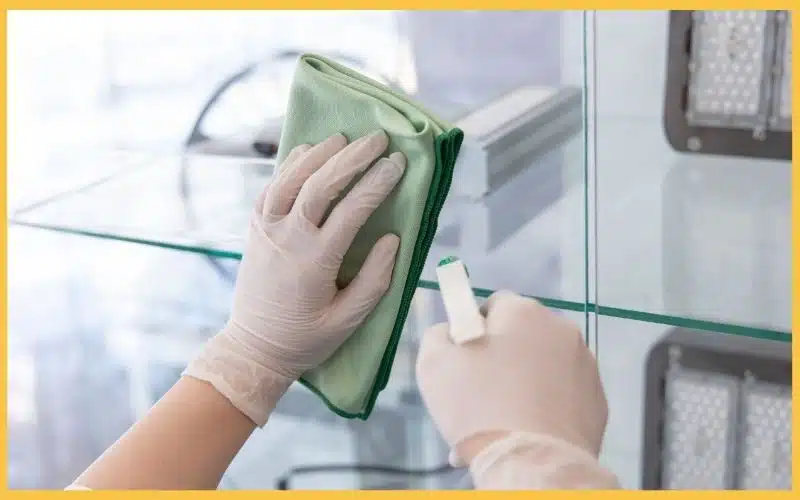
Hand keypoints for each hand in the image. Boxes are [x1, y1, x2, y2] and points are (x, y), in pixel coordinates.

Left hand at [185, 130, 405, 425]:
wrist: (253, 346)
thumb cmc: (307, 337)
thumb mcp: (348, 320)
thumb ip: (374, 280)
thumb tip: (393, 239)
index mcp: (314, 260)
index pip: (351, 210)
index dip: (377, 183)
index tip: (398, 163)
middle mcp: (287, 237)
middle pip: (320, 184)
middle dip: (352, 157)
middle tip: (378, 138)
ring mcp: (266, 228)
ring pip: (291, 178)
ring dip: (319, 153)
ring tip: (346, 137)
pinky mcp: (254, 227)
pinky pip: (272, 186)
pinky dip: (290, 164)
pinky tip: (309, 151)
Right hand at [416, 290, 608, 464]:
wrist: (531, 463)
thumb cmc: (477, 406)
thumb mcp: (434, 363)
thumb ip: (440, 335)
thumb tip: (452, 332)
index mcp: (522, 311)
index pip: (495, 305)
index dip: (474, 329)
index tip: (464, 360)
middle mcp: (561, 329)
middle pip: (522, 336)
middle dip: (502, 358)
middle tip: (479, 396)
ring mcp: (585, 365)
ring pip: (543, 368)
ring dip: (523, 384)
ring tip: (501, 423)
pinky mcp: (598, 401)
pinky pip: (563, 396)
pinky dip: (546, 408)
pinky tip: (527, 433)